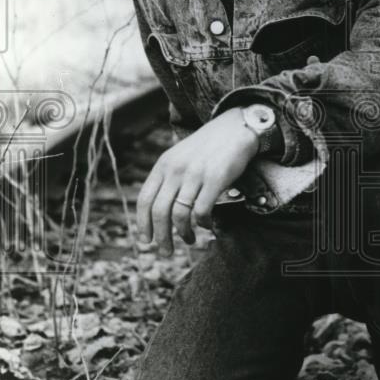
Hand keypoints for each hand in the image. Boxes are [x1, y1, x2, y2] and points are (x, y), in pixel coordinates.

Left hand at [136, 108, 258, 254]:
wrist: (235, 128)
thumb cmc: (208, 147)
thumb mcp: (180, 156)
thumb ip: (168, 177)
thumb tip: (158, 210)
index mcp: (164, 165)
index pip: (145, 199)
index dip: (143, 223)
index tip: (147, 240)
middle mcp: (176, 170)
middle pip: (160, 212)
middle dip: (161, 237)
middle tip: (166, 252)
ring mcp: (195, 174)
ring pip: (180, 214)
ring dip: (183, 234)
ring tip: (189, 241)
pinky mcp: (215, 179)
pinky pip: (202, 210)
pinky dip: (202, 223)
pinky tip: (206, 226)